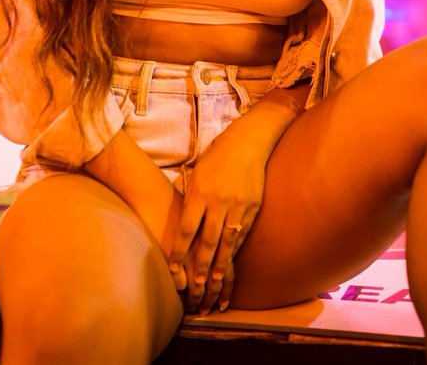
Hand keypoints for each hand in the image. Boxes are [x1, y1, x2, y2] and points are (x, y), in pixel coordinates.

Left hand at [168, 130, 267, 311]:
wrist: (247, 143)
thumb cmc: (217, 157)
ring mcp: (236, 205)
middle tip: (196, 284)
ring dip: (220, 263)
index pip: (186, 229)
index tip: (174, 269)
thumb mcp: (197, 173)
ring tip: (214, 280)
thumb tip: (181, 218)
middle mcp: (217, 202)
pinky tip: (230, 258)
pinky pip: (242, 232)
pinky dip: (235, 247)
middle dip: (201, 265)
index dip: (179, 251)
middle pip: (207, 240)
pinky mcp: (252, 206)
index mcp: (199, 193)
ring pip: (227, 241)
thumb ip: (190, 196)